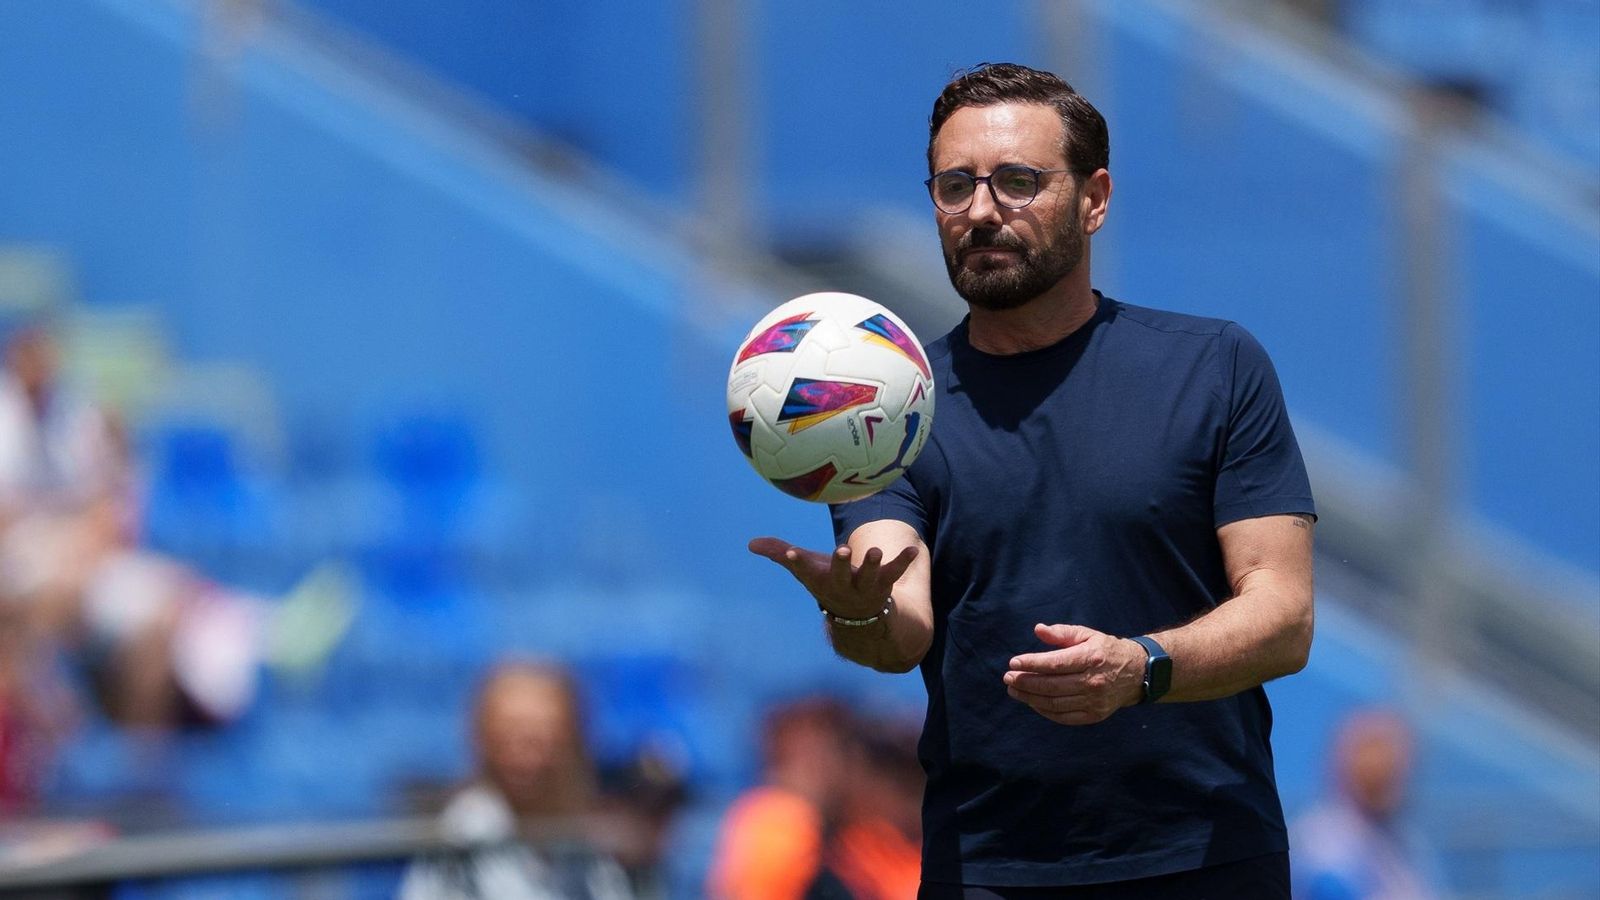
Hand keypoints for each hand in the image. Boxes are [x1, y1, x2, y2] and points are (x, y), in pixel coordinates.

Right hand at [748, 537, 916, 619]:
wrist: (857, 617)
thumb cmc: (826, 583)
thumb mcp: (804, 569)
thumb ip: (780, 553)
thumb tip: (751, 543)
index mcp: (820, 580)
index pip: (805, 570)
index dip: (798, 562)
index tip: (791, 553)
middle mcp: (842, 586)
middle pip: (840, 576)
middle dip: (841, 565)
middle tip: (841, 551)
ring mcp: (864, 586)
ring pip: (869, 577)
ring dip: (872, 565)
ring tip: (874, 551)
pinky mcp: (884, 583)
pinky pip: (895, 572)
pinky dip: (904, 562)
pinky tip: (914, 551)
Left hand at [1004, 623, 1147, 725]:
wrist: (1137, 673)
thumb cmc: (1106, 650)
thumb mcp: (1087, 634)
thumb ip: (1062, 633)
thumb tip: (1038, 629)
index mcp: (1092, 658)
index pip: (1055, 664)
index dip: (1032, 664)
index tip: (1013, 662)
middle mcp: (1094, 682)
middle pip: (1052, 686)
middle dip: (1025, 682)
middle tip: (1008, 677)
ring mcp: (1095, 701)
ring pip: (1055, 703)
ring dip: (1030, 698)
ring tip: (1014, 690)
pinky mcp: (1095, 715)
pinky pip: (1063, 717)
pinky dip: (1044, 711)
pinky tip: (1032, 701)